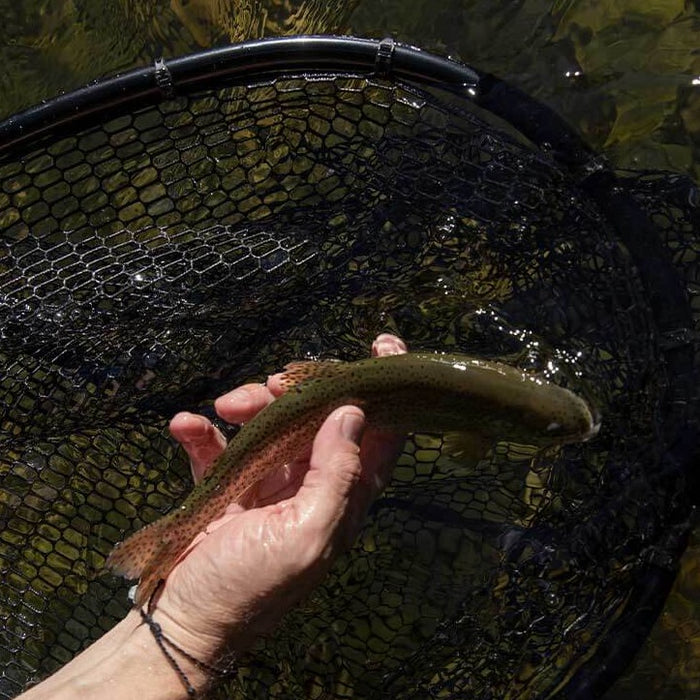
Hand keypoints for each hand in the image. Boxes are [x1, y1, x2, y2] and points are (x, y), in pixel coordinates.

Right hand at [154, 333, 407, 667]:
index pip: (379, 433)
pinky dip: (203, 433)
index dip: (383, 389)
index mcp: (343, 496)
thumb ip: (337, 475)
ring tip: (224, 405)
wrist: (185, 626)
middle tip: (274, 382)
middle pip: (318, 417)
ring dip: (248, 406)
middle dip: (298, 391)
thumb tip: (353, 414)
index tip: (380, 345)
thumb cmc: (249, 588)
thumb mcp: (305, 536)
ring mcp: (269, 484)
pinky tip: (185, 424)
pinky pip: (220, 447)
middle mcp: (312, 485)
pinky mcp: (229, 487)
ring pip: (270, 424)